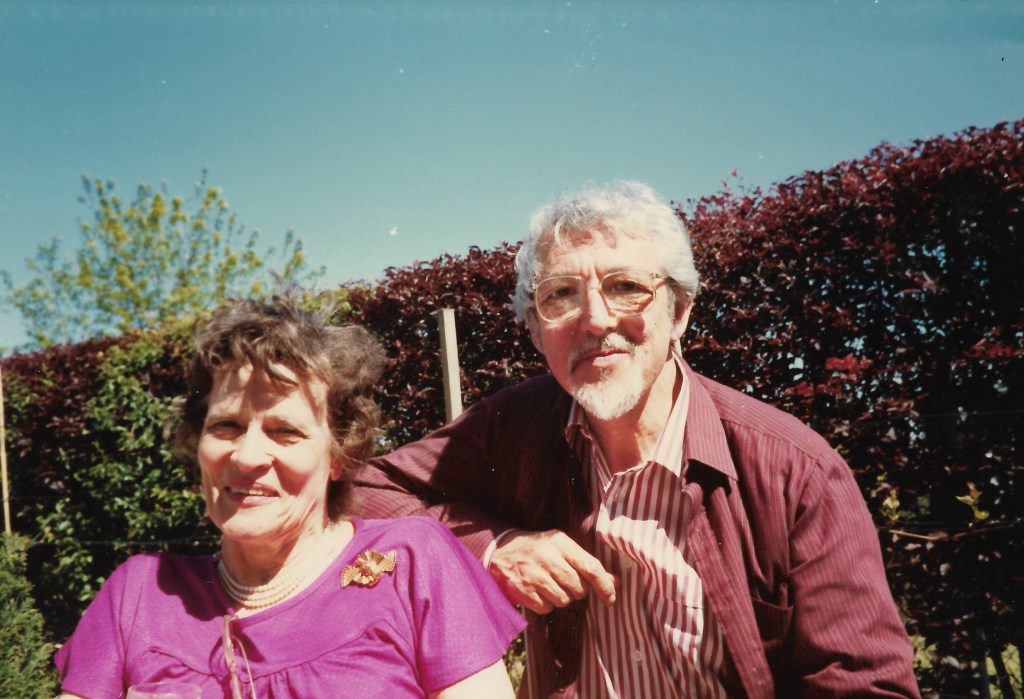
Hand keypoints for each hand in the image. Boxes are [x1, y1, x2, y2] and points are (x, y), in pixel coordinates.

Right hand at [488, 529, 616, 613]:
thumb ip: (587, 564)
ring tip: (549, 584)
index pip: (591, 567)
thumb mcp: (561, 548)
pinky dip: (545, 604)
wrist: (498, 550)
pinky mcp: (522, 590)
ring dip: (560, 597)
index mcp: (560, 543)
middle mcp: (548, 558)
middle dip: (577, 590)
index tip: (610, 598)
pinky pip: (547, 608)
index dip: (605, 586)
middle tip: (565, 582)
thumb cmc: (537, 549)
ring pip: (564, 600)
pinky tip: (537, 591)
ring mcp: (534, 575)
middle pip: (579, 588)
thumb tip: (615, 582)